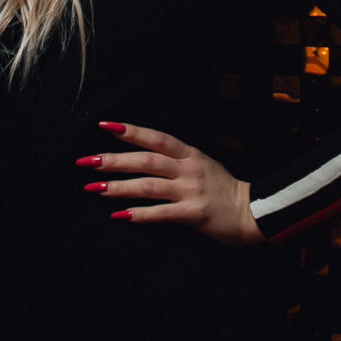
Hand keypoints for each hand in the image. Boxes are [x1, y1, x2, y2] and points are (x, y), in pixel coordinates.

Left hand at [76, 121, 265, 246]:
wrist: (253, 212)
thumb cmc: (223, 189)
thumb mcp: (202, 164)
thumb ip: (176, 160)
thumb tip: (141, 155)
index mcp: (190, 154)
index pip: (156, 138)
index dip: (130, 131)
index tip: (105, 125)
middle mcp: (189, 169)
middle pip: (145, 161)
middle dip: (113, 160)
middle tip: (87, 162)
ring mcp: (191, 191)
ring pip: (148, 186)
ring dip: (118, 187)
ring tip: (93, 189)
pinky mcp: (194, 214)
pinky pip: (161, 214)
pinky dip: (138, 214)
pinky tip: (119, 215)